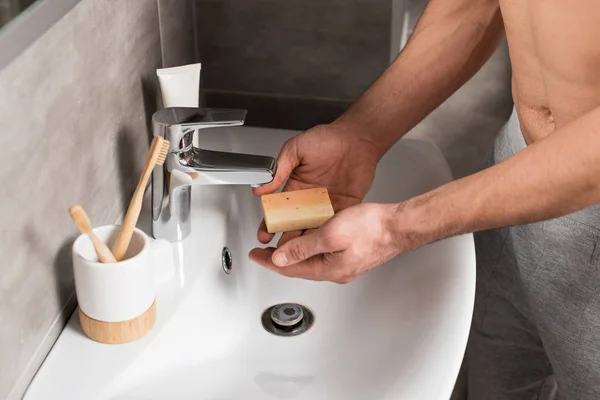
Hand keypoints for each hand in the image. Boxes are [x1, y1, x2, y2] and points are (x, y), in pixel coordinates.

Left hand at [249, 203, 403, 283]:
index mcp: (329, 269)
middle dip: (278, 258)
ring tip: (281, 241)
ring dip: (294, 250)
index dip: (268, 261)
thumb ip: (302, 248)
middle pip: (299, 266)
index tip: (255, 256)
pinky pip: (324, 252)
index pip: (289, 268)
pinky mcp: (352, 253)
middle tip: (262, 252)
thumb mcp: (330, 235)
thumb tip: (280, 259)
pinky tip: (308, 234)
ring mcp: (345, 263)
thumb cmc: (372, 228)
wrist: (399, 225)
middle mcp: (336, 270)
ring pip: (311, 258)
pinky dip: (310, 244)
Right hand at [253, 122, 382, 245]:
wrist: (358, 137)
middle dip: (285, 240)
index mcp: (295, 187)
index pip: (278, 211)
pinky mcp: (344, 207)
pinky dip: (328, 236)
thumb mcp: (296, 149)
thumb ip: (279, 168)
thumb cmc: (329, 138)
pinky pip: (334, 225)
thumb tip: (261, 187)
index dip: (270, 224)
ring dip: (306, 243)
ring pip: (313, 229)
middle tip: (278, 254)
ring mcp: (327, 205)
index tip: (263, 235)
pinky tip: (321, 245)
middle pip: (294, 225)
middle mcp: (310, 200)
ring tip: (298, 255)